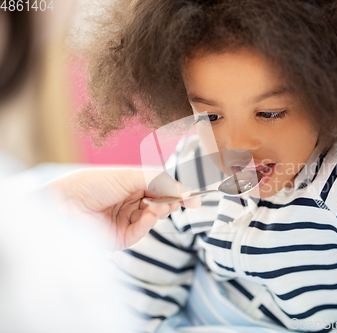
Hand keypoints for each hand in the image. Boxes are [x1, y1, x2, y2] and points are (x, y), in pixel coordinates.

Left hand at [48, 168, 199, 250]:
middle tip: (185, 200)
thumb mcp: (130, 176)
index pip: (160, 189)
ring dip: (162, 210)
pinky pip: (143, 231)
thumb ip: (158, 181)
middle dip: (173, 201)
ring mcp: (126, 222)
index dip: (177, 192)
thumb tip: (182, 190)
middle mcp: (130, 204)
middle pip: (160, 204)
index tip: (194, 196)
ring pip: (155, 218)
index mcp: (131, 186)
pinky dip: (150, 222)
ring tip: (162, 204)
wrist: (64, 203)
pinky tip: (151, 213)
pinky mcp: (121, 239)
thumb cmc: (93, 184)